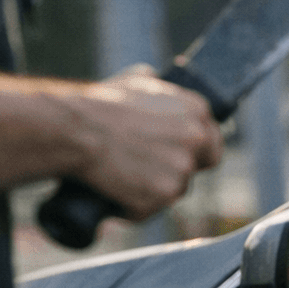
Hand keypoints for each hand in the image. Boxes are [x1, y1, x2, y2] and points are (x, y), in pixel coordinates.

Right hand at [0, 64, 222, 219]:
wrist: (76, 131)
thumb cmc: (100, 105)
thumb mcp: (135, 80)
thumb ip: (157, 86)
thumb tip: (156, 79)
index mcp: (197, 109)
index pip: (212, 138)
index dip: (195, 150)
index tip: (177, 155)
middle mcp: (197, 138)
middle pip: (201, 165)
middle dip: (180, 170)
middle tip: (152, 172)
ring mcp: (183, 167)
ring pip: (174, 189)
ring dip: (152, 190)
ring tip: (121, 177)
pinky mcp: (164, 193)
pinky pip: (151, 208)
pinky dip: (133, 207)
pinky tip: (114, 193)